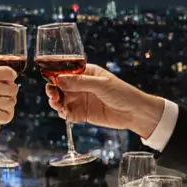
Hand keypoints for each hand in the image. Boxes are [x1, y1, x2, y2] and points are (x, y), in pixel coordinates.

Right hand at [47, 64, 164, 137]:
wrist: (135, 112)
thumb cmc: (122, 93)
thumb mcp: (101, 84)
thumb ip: (80, 82)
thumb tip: (59, 79)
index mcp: (86, 73)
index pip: (65, 72)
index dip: (56, 76)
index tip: (52, 81)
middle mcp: (81, 86)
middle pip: (60, 87)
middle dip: (53, 90)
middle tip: (53, 94)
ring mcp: (81, 100)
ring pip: (62, 100)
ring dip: (56, 102)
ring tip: (57, 104)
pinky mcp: (83, 114)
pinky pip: (68, 113)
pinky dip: (64, 114)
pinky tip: (65, 113)